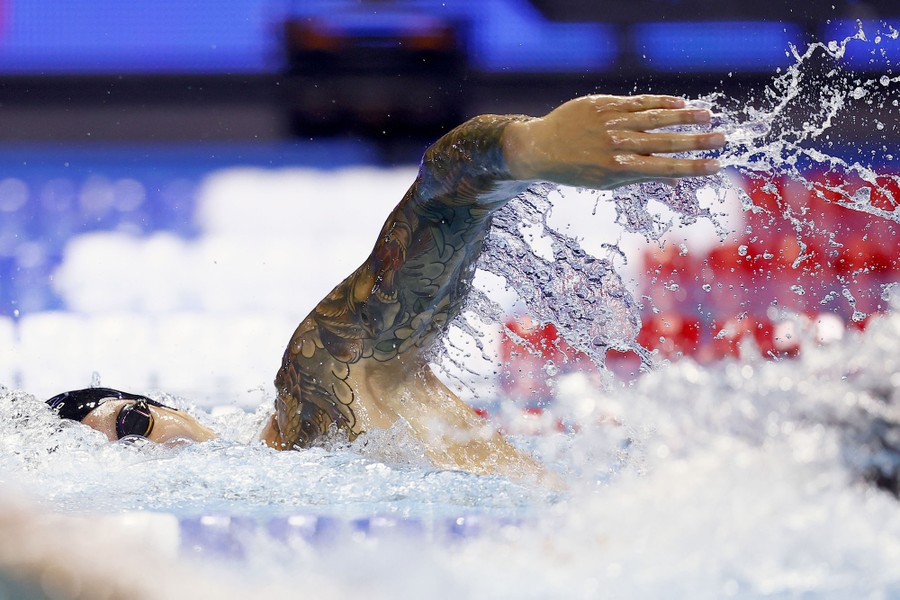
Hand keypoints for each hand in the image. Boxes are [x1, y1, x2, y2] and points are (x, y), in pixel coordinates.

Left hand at [502, 94, 723, 188]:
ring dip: (684, 116)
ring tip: (708, 116)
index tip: (716, 165)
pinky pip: (636, 102)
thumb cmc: (576, 170)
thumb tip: (673, 180)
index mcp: (618, 169)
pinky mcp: (602, 104)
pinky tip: (680, 102)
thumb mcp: (604, 181)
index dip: (691, 167)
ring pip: (654, 117)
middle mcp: (616, 145)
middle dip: (696, 141)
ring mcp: (610, 122)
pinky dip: (660, 101)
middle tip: (723, 139)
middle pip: (664, 141)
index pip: (663, 168)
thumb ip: (638, 176)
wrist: (540, 149)